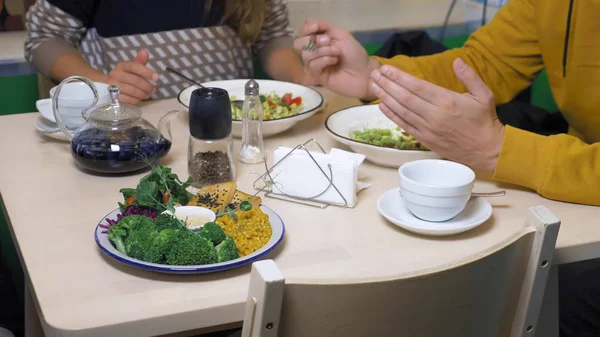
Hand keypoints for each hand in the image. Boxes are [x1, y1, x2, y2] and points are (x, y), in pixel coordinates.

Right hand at [105, 49, 158, 104]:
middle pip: (135, 80)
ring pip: (132, 91)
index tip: (157, 77)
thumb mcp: (131, 69)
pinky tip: (139, 99)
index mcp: (121, 66)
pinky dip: (136, 100)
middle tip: (153, 90)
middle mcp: (115, 74)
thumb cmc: (123, 76)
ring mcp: (112, 86)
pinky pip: (127, 99)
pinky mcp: (112, 96)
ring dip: (142, 94)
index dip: (147, 72)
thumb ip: (139, 62)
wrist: (106, 86)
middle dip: (147, 86)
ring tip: (147, 95)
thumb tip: (145, 51)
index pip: (135, 67)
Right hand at [293, 19, 379, 98]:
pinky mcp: (317, 76)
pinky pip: (313, 65)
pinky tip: (334, 60)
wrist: (364, 72)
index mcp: (318, 40)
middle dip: (311, 40)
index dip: (306, 29)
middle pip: (298, 44)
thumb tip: (307, 20)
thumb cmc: (354, 53)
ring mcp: (314, 65)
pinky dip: (324, 60)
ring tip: (337, 52)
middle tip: (327, 40)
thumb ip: (325, 26)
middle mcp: (314, 52)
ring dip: (322, 50)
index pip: (302, 33)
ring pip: (306, 55)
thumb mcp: (341, 35)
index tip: (315, 27)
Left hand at [370, 58, 504, 170]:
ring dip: (386, 98)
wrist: (487, 150)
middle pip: (405, 98)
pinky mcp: (425, 140)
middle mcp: (434, 115)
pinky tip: (382, 105)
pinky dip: (392, 115)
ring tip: (373, 86)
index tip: (386, 69)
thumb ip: (469, 76)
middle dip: (387, 85)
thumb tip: (457, 61)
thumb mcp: (484, 94)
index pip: (417, 87)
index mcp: (447, 101)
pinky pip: (404, 125)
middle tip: (374, 74)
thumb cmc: (485, 120)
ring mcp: (428, 129)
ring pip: (402, 111)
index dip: (400, 77)